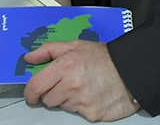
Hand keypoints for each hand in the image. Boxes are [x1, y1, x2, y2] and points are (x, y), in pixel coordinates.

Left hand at [23, 41, 138, 121]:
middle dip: (52, 92)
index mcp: (65, 66)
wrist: (130, 71)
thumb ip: (49, 50)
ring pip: (62, 106)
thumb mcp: (75, 45)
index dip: (30, 92)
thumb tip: (29, 57)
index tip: (31, 94)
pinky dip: (82, 106)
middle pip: (48, 99)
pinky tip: (91, 94)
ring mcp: (82, 102)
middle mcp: (72, 86)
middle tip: (66, 83)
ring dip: (68, 99)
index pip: (36, 85)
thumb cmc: (104, 57)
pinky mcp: (91, 114)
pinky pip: (77, 113)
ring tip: (83, 86)